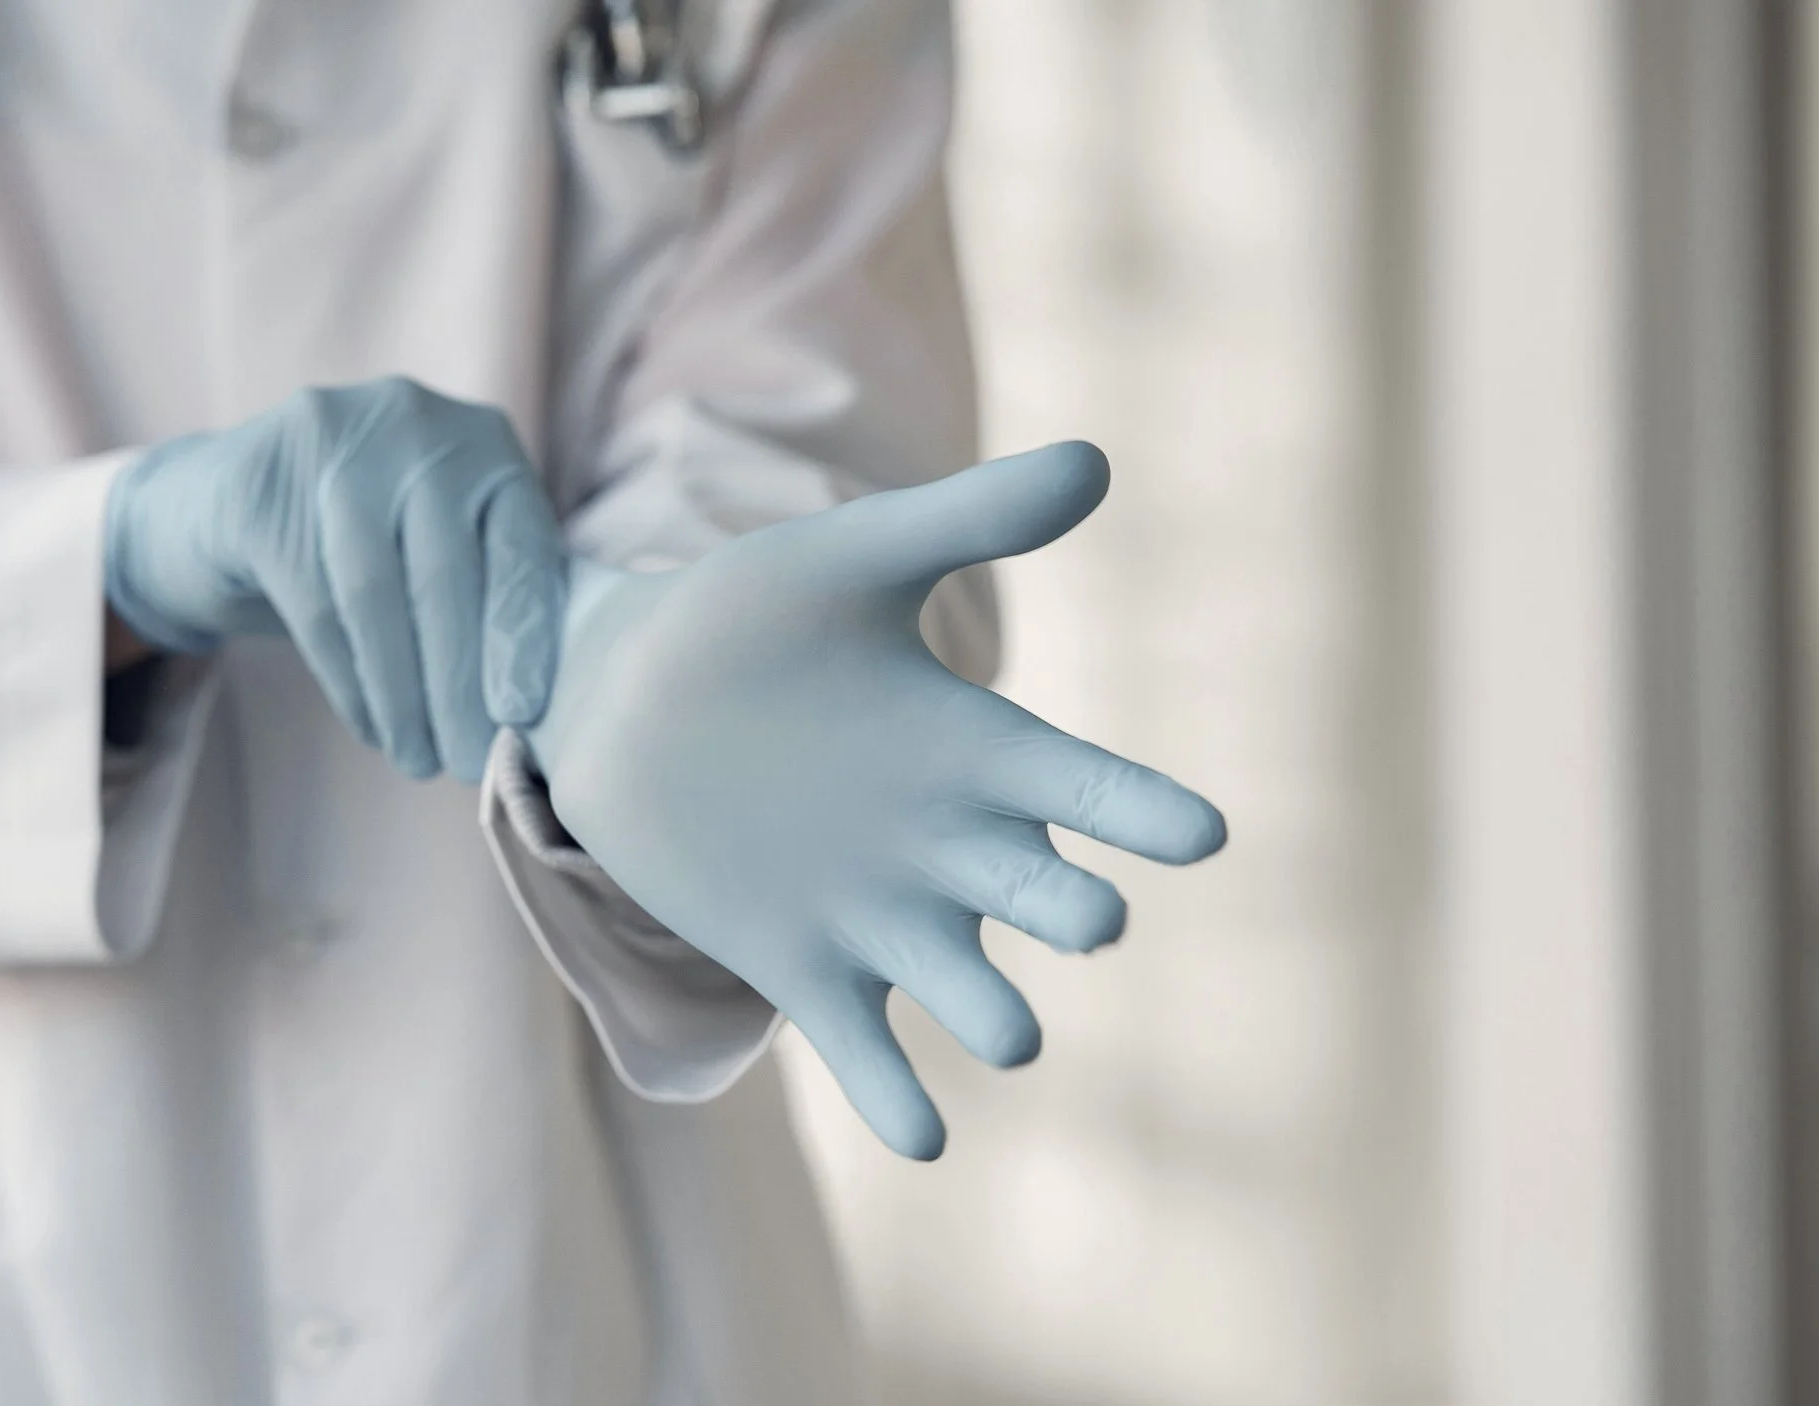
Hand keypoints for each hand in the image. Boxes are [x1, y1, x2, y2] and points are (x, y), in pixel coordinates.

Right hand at [106, 377, 565, 781]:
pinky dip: (350, 682)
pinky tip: (372, 727)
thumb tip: (537, 714)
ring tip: (418, 760)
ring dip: (403, 696)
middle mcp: (415, 425)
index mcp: (483, 442)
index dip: (524, 634)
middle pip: (446, 574)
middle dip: (459, 684)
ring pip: (376, 596)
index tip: (523, 715)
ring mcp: (332, 443)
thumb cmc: (366, 543)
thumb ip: (492, 591)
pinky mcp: (260, 488)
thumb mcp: (440, 541)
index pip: (520, 543)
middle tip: (468, 762)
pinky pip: (315, 605)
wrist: (223, 504)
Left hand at [526, 444, 1226, 1158]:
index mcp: (972, 751)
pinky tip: (925, 1135)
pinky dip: (899, 1101)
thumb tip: (1098, 457)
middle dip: (1074, 912)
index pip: (1087, 787)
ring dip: (996, 1016)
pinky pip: (868, 1055)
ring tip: (1010, 1029)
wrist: (619, 699)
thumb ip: (964, 520)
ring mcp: (879, 917)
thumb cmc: (744, 619)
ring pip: (972, 992)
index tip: (1199, 832)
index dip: (1143, 812)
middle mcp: (947, 846)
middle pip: (1046, 899)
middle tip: (1088, 914)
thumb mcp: (846, 559)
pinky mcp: (803, 971)